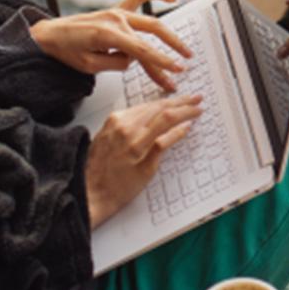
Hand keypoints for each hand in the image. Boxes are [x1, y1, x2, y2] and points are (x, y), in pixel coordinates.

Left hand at [30, 0, 190, 90]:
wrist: (48, 35)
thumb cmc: (64, 50)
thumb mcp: (89, 66)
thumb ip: (116, 63)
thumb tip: (133, 60)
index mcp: (108, 34)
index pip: (142, 51)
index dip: (161, 63)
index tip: (175, 72)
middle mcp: (115, 20)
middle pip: (151, 37)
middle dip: (170, 52)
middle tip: (183, 66)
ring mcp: (116, 13)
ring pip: (150, 23)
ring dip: (169, 36)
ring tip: (183, 48)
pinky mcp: (115, 11)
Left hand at [84, 94, 202, 227]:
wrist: (90, 190)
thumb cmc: (118, 187)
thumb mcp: (147, 171)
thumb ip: (164, 145)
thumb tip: (182, 128)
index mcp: (135, 141)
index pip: (167, 118)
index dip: (186, 111)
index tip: (198, 110)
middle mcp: (124, 127)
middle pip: (158, 107)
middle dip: (180, 102)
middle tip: (196, 99)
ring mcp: (115, 121)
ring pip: (147, 105)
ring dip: (166, 102)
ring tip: (182, 100)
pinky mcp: (110, 121)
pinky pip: (135, 109)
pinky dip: (150, 107)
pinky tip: (160, 107)